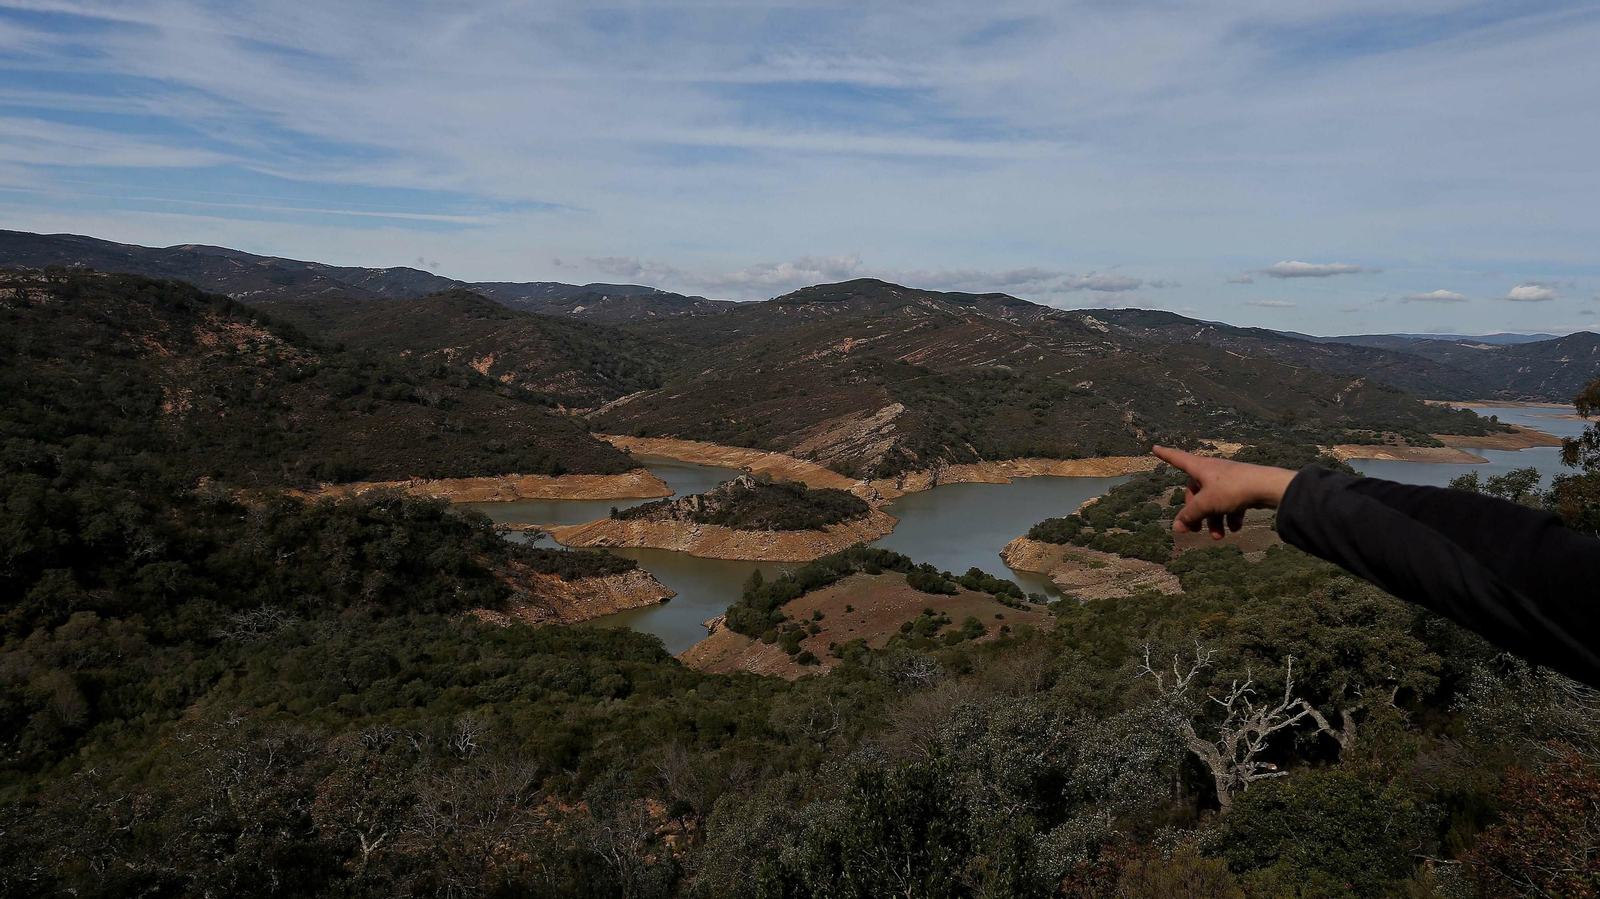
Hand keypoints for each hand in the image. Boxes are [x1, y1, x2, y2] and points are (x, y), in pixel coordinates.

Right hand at [1151, 446, 1298, 540]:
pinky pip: (1230, 504)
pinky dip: (1230, 517)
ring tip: (1219, 537)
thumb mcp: (1206, 504)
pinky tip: (1235, 529)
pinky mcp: (1242, 488)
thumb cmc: (1232, 489)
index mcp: (1200, 468)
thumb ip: (1189, 516)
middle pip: (1196, 492)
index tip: (1155, 448)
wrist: (1267, 487)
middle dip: (1195, 513)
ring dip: (1214, 521)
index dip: (1165, 454)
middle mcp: (1213, 471)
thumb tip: (1177, 526)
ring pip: (1214, 502)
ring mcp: (1228, 479)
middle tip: (1194, 531)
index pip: (1177, 458)